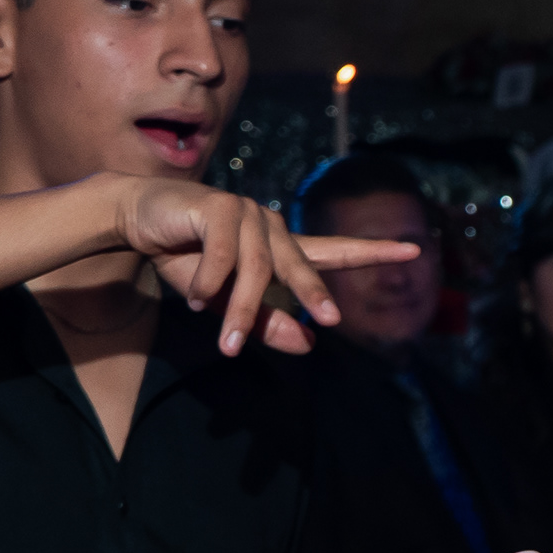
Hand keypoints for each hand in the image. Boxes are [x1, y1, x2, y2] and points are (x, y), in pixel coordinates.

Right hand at [108, 176, 418, 356]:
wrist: (138, 219)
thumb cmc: (184, 257)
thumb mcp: (224, 301)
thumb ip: (266, 322)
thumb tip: (311, 344)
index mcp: (279, 246)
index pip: (334, 249)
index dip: (373, 251)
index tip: (414, 249)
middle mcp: (269, 225)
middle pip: (302, 264)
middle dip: (314, 294)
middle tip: (331, 321)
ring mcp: (246, 212)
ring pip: (256, 271)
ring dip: (241, 310)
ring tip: (228, 344)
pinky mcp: (218, 207)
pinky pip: (223, 256)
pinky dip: (208, 283)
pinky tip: (194, 299)